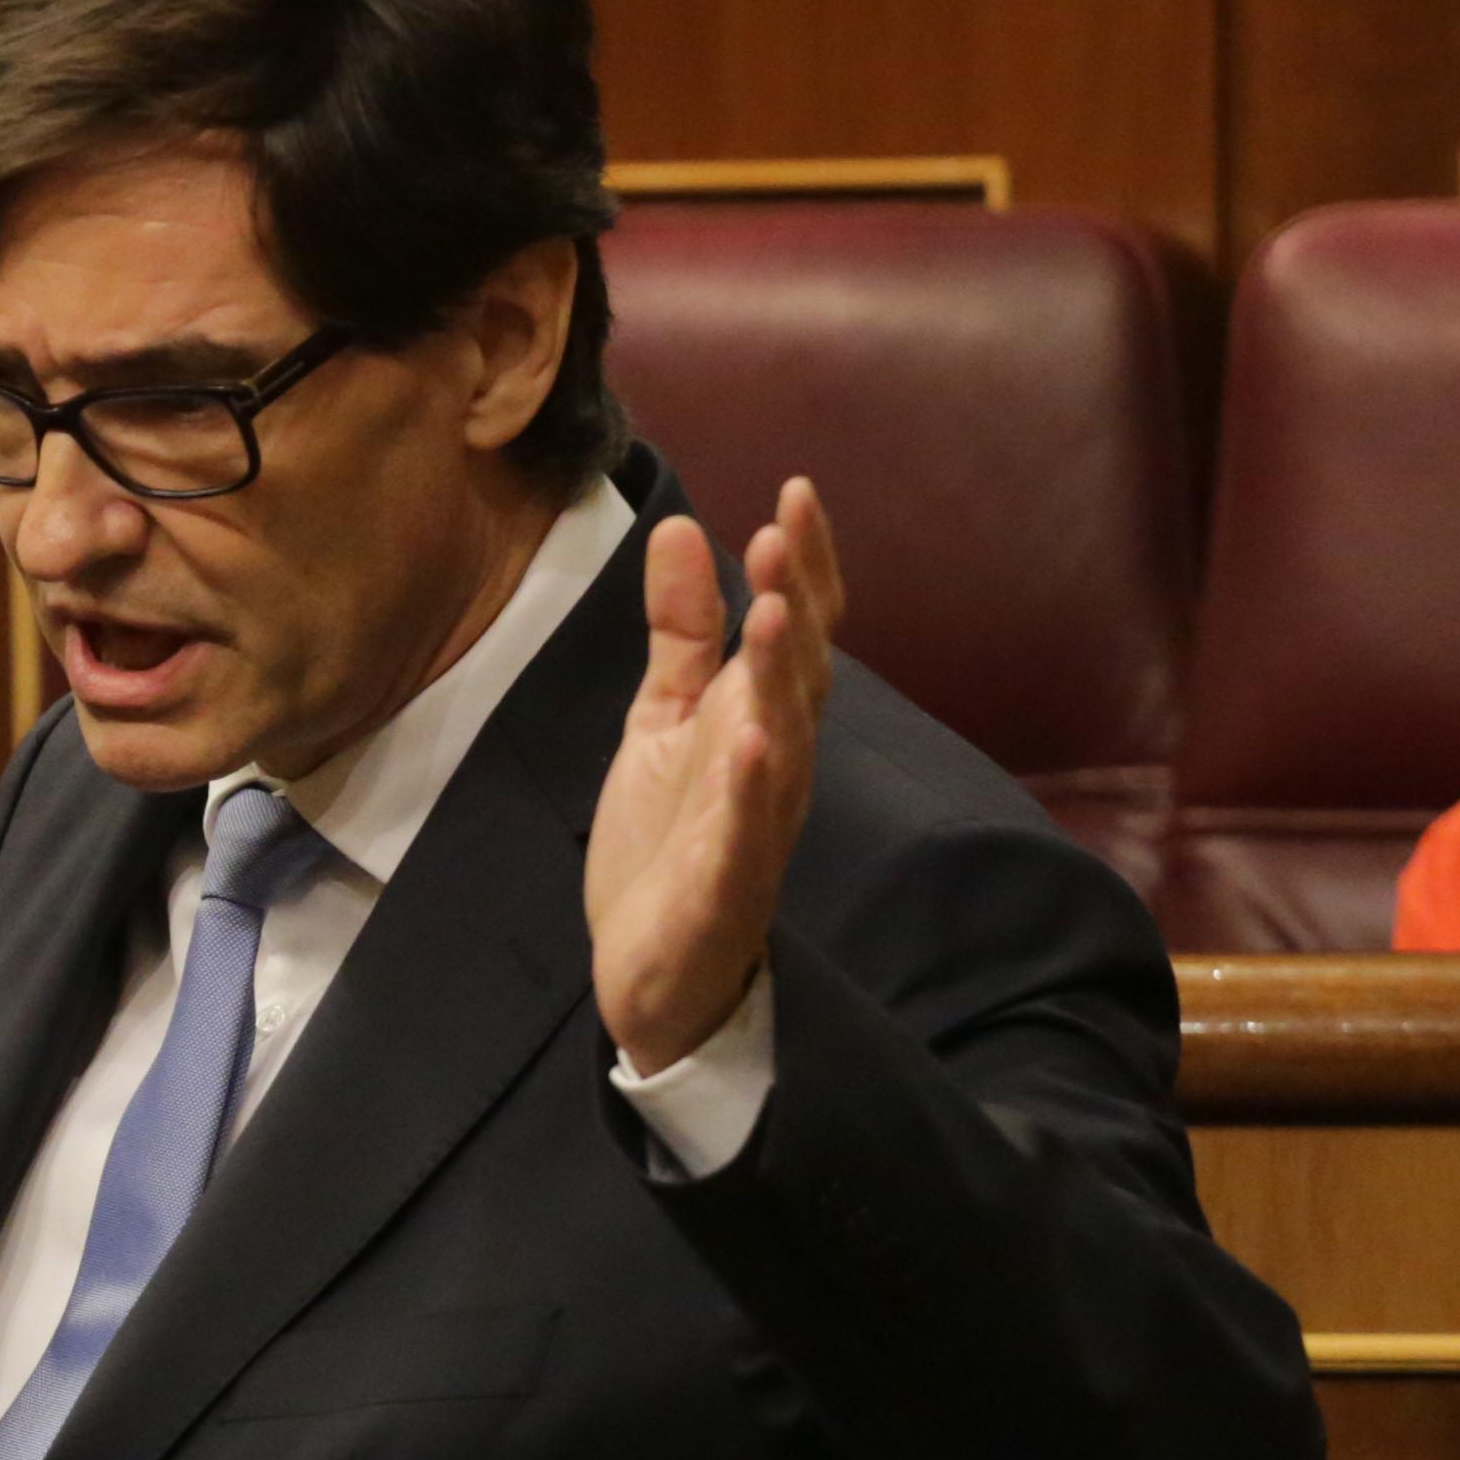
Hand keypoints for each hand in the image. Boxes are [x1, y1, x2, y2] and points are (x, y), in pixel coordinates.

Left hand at [584, 481, 842, 1076]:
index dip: (805, 566)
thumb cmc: (672, 837)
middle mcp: (775, 764)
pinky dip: (750, 786)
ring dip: (778, 678)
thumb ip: (681, 631)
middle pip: (798, 673)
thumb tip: (681, 527)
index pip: (798, 630)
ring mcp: (755, 824)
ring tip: (770, 612)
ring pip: (781, 742)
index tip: (796, 492)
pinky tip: (749, 737)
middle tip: (780, 532)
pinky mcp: (723, 883)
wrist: (654, 968)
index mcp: (763, 719)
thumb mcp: (665, 716)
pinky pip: (745, 831)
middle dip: (793, 604)